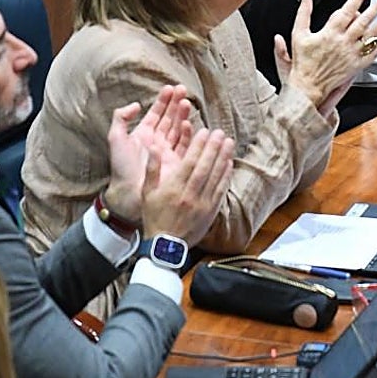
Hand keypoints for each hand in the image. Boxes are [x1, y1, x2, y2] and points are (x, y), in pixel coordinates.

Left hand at [101, 85, 193, 226]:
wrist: (128, 193)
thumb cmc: (121, 167)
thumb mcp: (116, 138)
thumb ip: (121, 118)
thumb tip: (137, 104)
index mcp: (144, 134)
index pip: (156, 113)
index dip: (163, 100)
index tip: (171, 88)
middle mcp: (158, 141)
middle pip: (170, 118)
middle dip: (177, 104)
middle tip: (183, 90)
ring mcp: (168, 152)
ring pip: (179, 129)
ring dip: (183, 115)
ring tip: (186, 103)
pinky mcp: (177, 163)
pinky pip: (184, 145)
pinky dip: (187, 134)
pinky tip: (188, 124)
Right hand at [140, 127, 233, 245]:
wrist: (165, 246)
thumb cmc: (154, 217)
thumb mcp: (147, 193)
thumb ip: (152, 168)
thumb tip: (154, 147)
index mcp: (174, 188)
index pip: (190, 161)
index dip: (199, 145)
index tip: (204, 131)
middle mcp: (190, 194)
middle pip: (205, 166)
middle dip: (213, 147)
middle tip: (220, 132)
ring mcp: (202, 203)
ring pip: (215, 177)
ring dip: (223, 158)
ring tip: (228, 143)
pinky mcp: (210, 212)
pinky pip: (220, 190)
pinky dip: (225, 176)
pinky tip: (229, 163)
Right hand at [281, 0, 376, 113]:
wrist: (308, 85)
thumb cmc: (303, 61)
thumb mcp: (298, 34)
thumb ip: (303, 13)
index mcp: (330, 33)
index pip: (347, 11)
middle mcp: (343, 42)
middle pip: (363, 21)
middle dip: (376, 8)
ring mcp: (352, 54)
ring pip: (371, 36)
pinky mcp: (357, 65)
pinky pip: (373, 54)